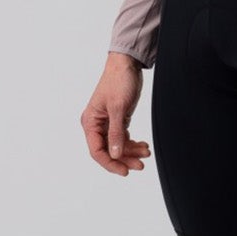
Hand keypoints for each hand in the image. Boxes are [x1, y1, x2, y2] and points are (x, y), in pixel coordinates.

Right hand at [82, 52, 152, 175]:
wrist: (127, 64)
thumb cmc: (118, 81)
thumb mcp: (118, 108)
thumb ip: (116, 133)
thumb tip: (114, 154)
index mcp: (90, 122)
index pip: (96, 151)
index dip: (110, 163)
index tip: (125, 171)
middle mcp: (96, 125)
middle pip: (108, 151)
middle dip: (124, 159)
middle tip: (140, 165)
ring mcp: (107, 123)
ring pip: (117, 146)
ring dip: (131, 152)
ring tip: (146, 152)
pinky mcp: (117, 120)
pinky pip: (123, 138)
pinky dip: (133, 144)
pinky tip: (143, 146)